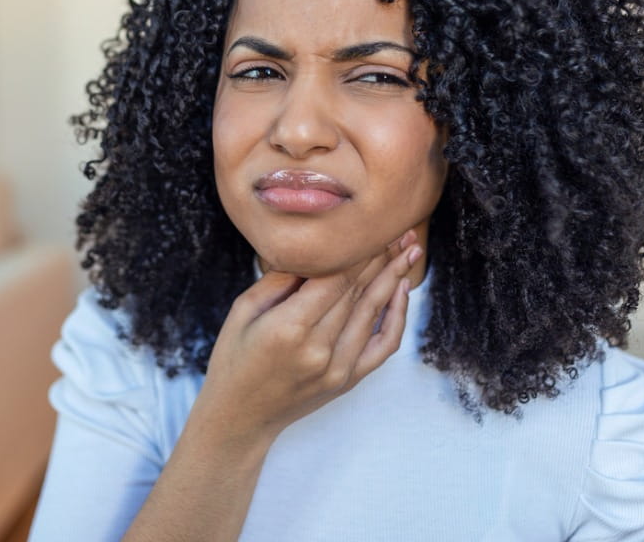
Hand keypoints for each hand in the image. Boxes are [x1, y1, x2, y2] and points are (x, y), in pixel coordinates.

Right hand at [191, 229, 423, 448]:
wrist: (239, 417)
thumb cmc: (233, 358)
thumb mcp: (243, 310)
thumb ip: (279, 279)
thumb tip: (313, 249)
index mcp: (289, 327)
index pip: (335, 278)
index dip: (356, 251)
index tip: (371, 226)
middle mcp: (319, 348)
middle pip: (357, 291)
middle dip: (380, 257)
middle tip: (399, 229)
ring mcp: (338, 368)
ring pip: (375, 311)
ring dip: (394, 277)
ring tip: (410, 249)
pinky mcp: (348, 380)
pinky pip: (384, 345)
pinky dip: (397, 316)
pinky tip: (401, 290)